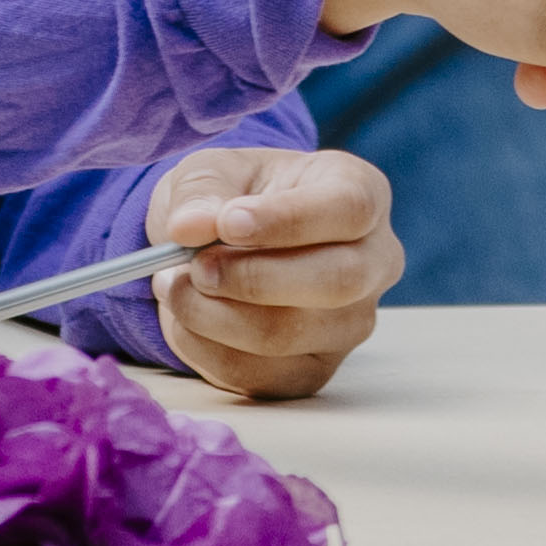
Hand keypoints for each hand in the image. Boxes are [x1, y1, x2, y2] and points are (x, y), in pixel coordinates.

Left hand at [144, 145, 398, 399]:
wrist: (224, 244)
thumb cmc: (234, 195)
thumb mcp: (213, 169)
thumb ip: (202, 191)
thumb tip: (188, 227)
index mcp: (363, 193)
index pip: (349, 210)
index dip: (288, 220)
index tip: (228, 222)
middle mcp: (373, 263)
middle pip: (336, 282)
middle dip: (251, 278)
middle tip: (195, 264)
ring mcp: (349, 325)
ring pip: (288, 334)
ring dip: (213, 314)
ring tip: (172, 283)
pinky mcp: (313, 370)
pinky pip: (258, 375)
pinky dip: (204, 347)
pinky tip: (183, 316)